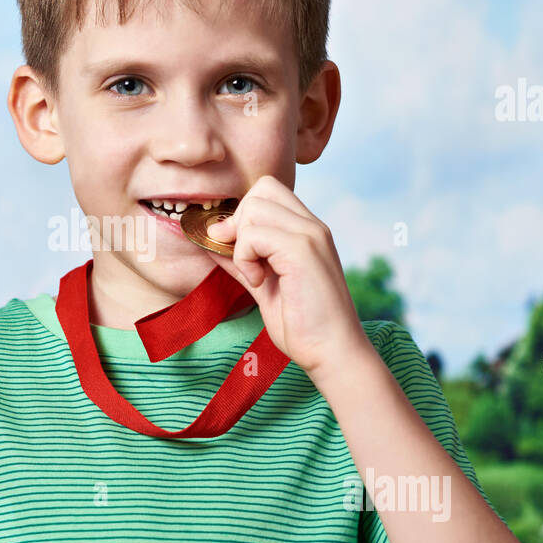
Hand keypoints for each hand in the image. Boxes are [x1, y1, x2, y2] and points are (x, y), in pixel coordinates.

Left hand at [203, 175, 372, 380]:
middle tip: (244, 259)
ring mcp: (310, 235)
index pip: (268, 191)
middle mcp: (312, 226)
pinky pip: (254, 234)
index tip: (239, 250)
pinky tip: (260, 283)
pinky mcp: (302, 250)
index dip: (244, 214)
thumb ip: (241, 260)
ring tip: (256, 275)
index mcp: (307, 231)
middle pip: (260, 190)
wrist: (332, 352)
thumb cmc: (302, 325)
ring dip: (241, 244)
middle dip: (239, 221)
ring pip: (253, 207)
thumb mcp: (262, 286)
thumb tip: (209, 239)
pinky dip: (245, 258)